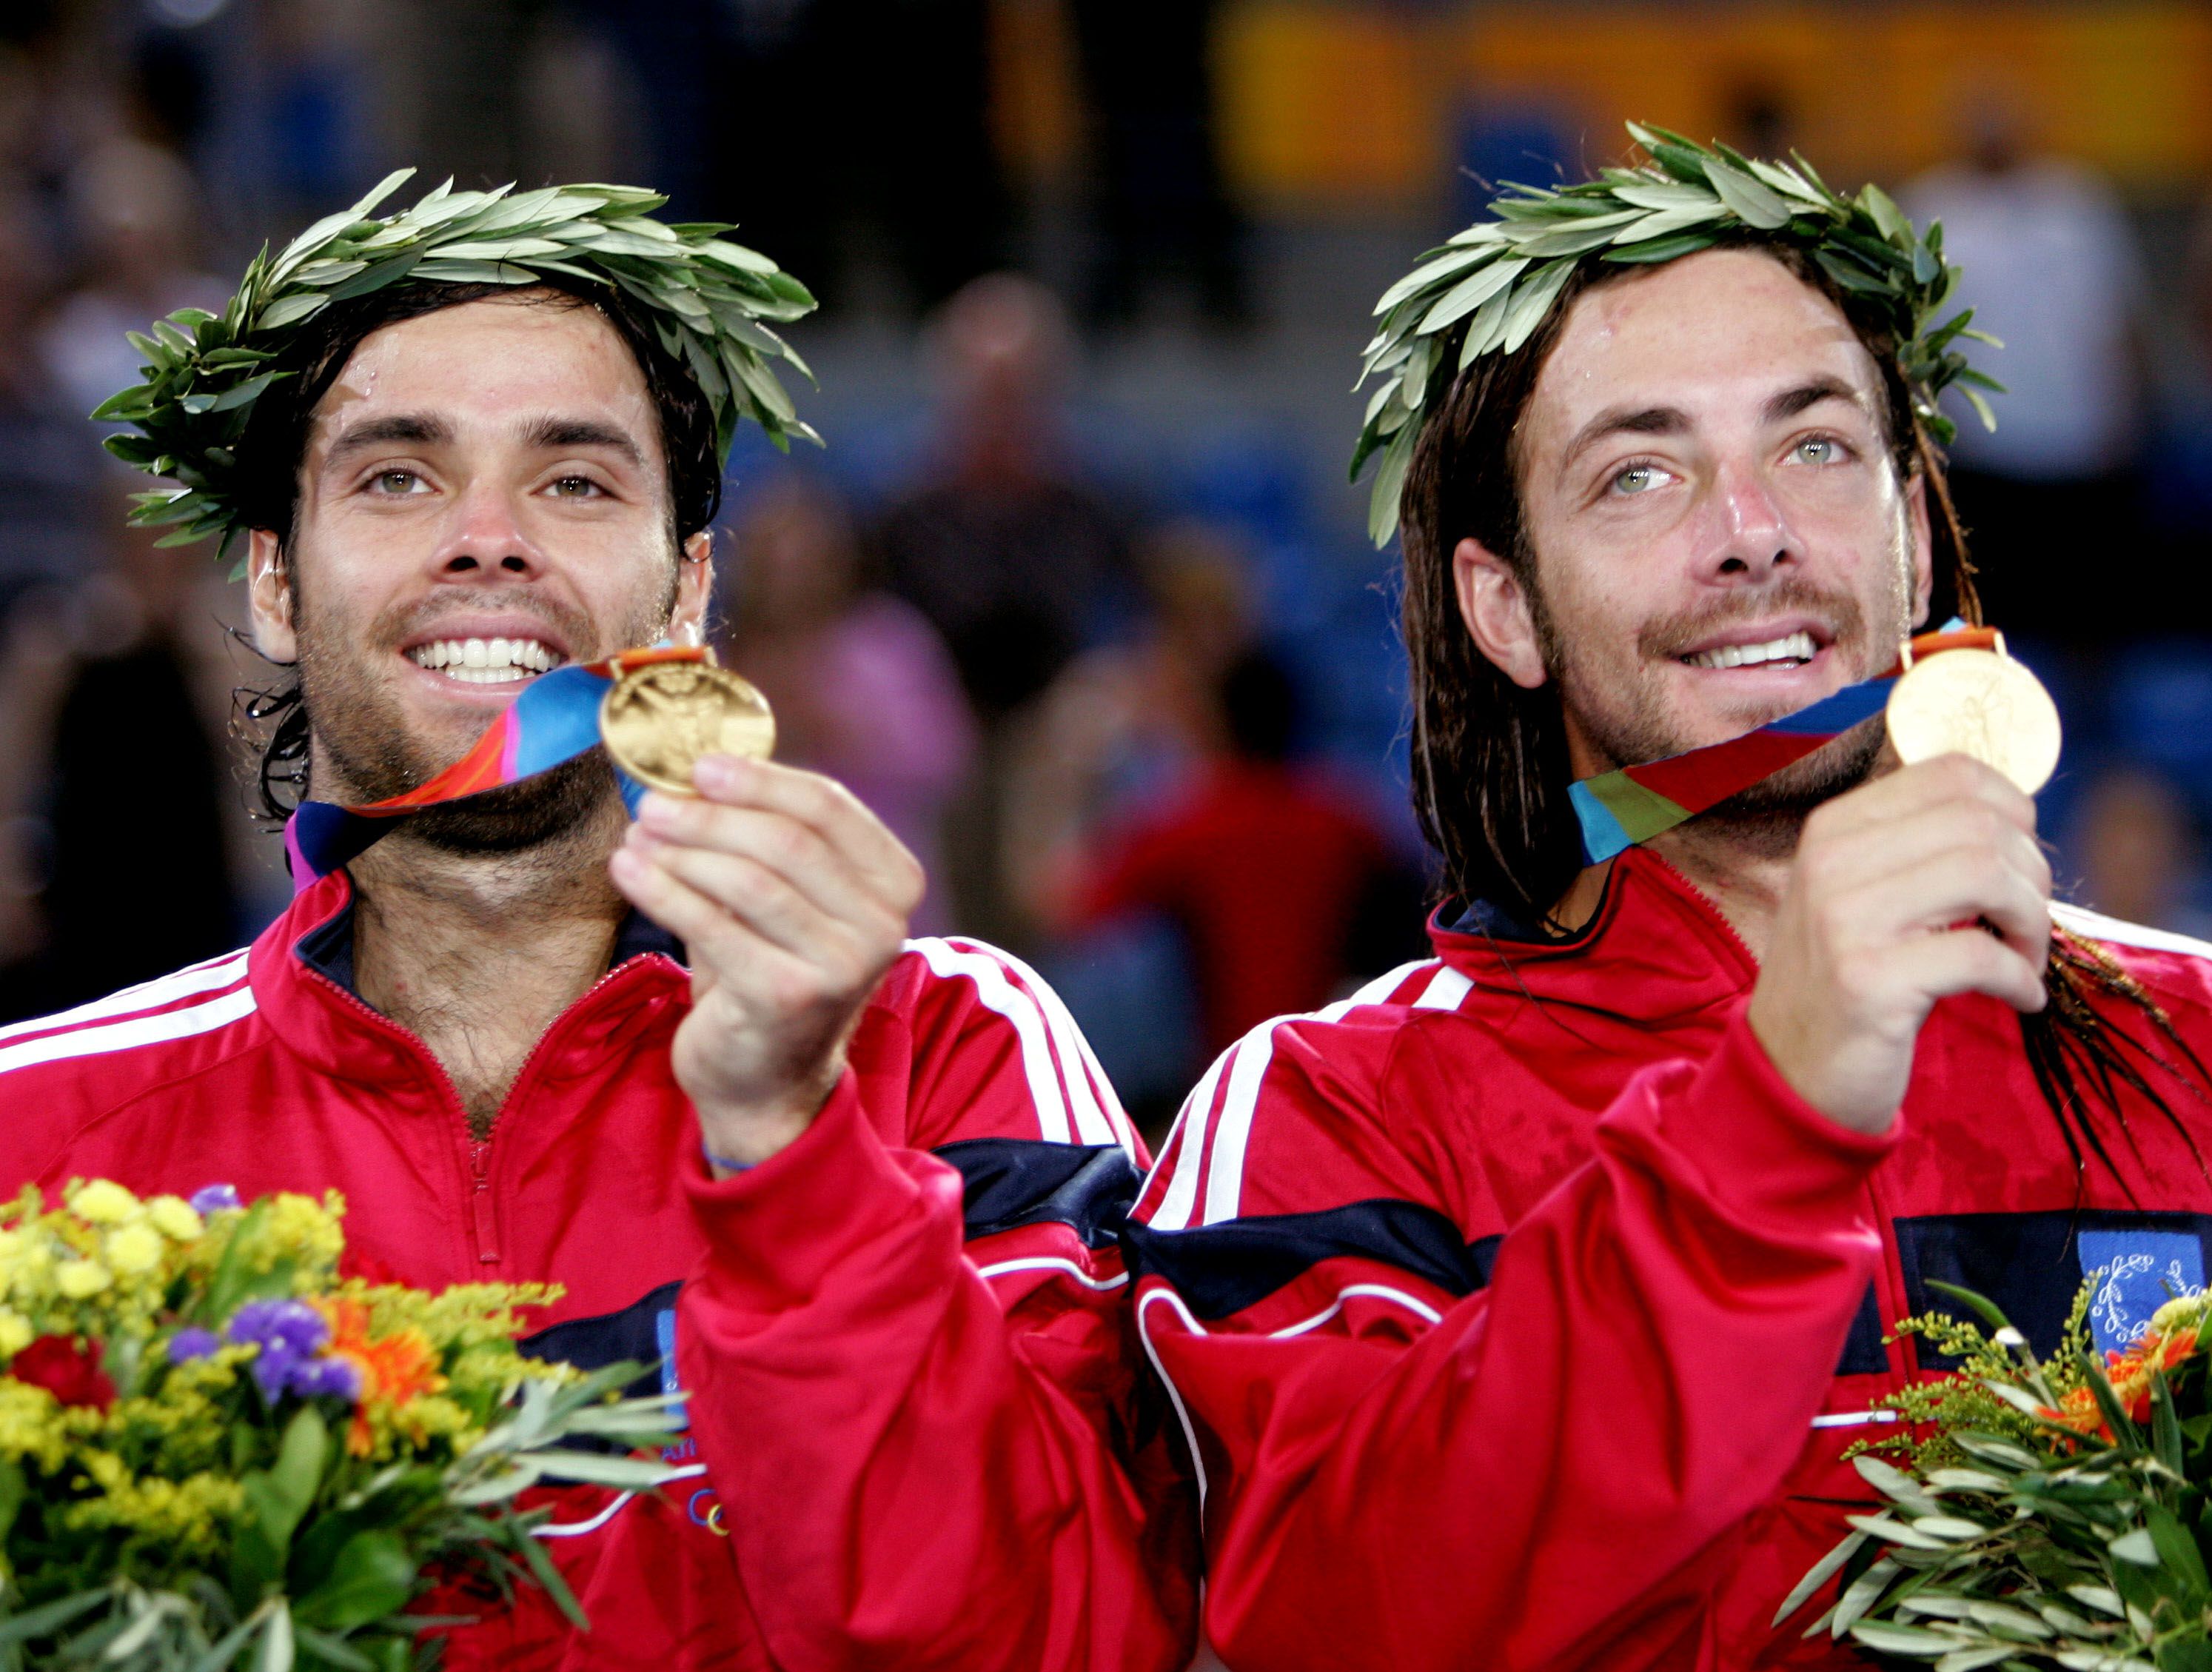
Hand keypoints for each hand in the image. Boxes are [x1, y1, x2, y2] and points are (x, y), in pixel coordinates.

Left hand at [608, 754, 924, 1168]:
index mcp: (895, 883)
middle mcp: (882, 925)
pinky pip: (713, 925)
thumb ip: (761, 836)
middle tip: (654, 803)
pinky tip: (628, 870)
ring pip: (751, 879)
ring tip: (637, 836)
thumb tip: (694, 769)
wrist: (764, 1079)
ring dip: (682, 850)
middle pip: (788, 840)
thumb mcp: (784, 897)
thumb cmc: (767, 969)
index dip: (759, 778)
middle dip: (711, 815)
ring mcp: (841, 965)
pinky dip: (663, 890)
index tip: (697, 766)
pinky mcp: (787, 997)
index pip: (829, 807)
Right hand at [1747, 753, 2051, 1134]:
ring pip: (1986, 876)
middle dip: (2031, 876)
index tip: (2019, 861)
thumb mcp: (1860, 896)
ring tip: (2025, 958)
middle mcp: (1830, 862)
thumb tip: (2016, 818)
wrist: (1789, 1071)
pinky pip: (1981, 956)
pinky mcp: (1867, 981)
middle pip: (1980, 824)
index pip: (1951, 773)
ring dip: (2031, 923)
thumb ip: (1915, 850)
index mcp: (1832, 828)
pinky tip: (2019, 998)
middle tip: (2027, 924)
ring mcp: (1843, 921)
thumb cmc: (1845, 980)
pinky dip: (2020, 979)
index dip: (2013, 811)